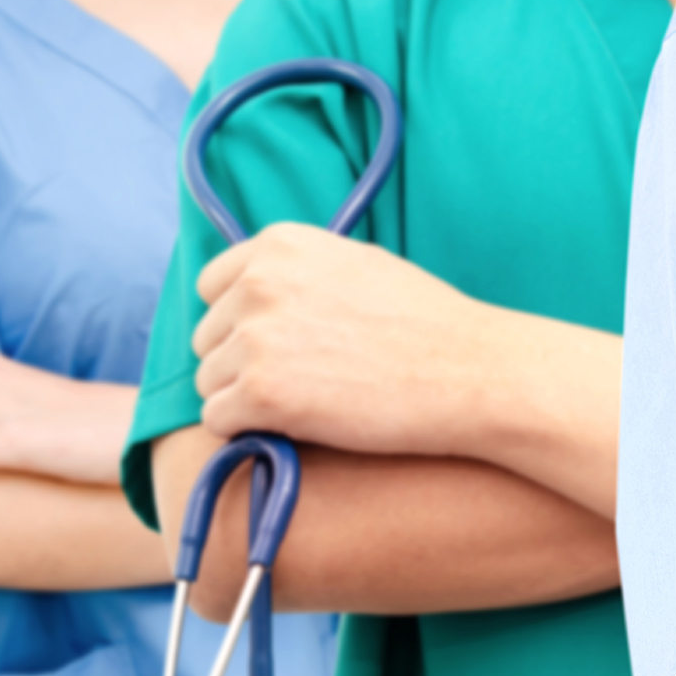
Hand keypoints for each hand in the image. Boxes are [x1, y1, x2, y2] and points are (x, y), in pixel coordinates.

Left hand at [191, 223, 515, 456]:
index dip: (240, 321)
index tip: (276, 343)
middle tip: (302, 379)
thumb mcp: (356, 264)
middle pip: (207, 337)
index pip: (212, 286)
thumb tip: (253, 297)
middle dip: (241, 362)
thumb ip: (297, 272)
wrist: (468, 372)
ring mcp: (256, 337)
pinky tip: (294, 426)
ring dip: (245, 399)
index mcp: (280, 245)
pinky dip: (248, 431)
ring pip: (209, 381)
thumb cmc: (426, 324)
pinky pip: (218, 419)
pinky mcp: (261, 392)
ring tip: (306, 403)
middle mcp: (258, 283)